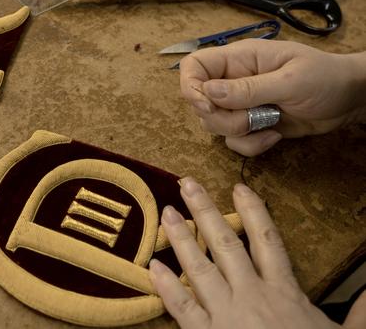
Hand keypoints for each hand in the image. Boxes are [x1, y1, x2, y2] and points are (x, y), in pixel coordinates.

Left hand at [148, 177, 365, 328]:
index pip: (267, 241)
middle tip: (186, 184)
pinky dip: (167, 288)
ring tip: (167, 213)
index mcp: (284, 292)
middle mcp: (252, 296)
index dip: (253, 212)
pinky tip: (154, 267)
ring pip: (200, 268)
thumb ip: (361, 311)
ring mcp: (226, 315)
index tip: (238, 188)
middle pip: (226, 244)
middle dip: (204, 211)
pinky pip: (183, 309)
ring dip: (181, 239)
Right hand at [179, 39, 365, 155]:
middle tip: (250, 120)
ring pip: (214, 124)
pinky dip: (250, 145)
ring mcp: (240, 104)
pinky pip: (233, 141)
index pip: (194, 66)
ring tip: (268, 125)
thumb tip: (208, 91)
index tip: (207, 106)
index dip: (190, 86)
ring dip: (237, 133)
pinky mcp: (250, 124)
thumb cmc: (325, 78)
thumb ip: (248, 88)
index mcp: (239, 59)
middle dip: (221, 119)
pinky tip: (273, 135)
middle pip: (200, 102)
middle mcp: (233, 81)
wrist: (349, 100)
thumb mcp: (290, 81)